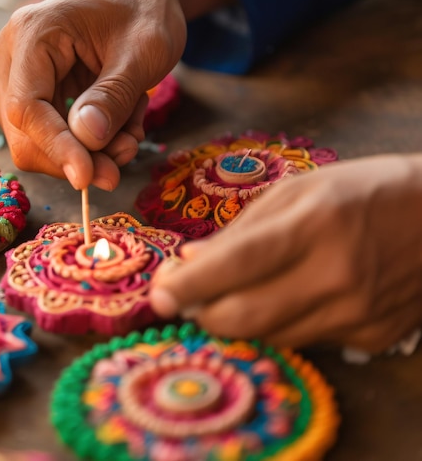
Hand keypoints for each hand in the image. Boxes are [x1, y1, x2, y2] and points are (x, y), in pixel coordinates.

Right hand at [0, 0, 235, 189]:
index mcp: (33, 33)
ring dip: (89, 151)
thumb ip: (113, 96)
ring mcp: (20, 75)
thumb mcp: (143, 52)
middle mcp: (12, 55)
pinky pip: (54, 135)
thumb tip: (85, 141)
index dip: (57, 148)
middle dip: (76, 156)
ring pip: (38, 141)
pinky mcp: (35, 92)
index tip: (90, 178)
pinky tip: (123, 124)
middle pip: (25, 132)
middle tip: (123, 161)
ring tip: (131, 131)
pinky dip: (91, 142)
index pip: (28, 106)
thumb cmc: (144, 10)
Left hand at [150, 154, 421, 351]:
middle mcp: (336, 274)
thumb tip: (191, 261)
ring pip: (270, 335)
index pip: (237, 263)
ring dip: (235, 319)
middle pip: (246, 316)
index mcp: (312, 224)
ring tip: (224, 293)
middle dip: (202, 313)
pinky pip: (304, 340)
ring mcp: (357, 312)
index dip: (190, 283)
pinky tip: (279, 297)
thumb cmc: (359, 190)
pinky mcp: (372, 335)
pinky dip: (277, 323)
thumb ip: (241, 230)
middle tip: (183, 297)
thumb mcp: (296, 191)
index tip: (158, 294)